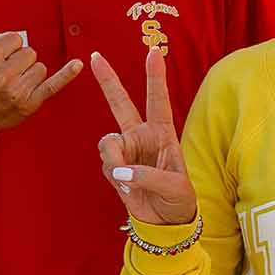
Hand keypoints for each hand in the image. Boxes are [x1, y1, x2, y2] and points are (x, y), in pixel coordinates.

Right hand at [0, 8, 82, 137]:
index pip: (15, 39)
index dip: (8, 47)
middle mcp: (2, 76)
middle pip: (29, 52)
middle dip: (20, 60)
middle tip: (6, 73)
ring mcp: (17, 91)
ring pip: (40, 67)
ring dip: (31, 72)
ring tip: (14, 83)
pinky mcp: (30, 103)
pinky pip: (53, 84)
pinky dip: (66, 74)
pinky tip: (78, 64)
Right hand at [94, 49, 196, 225]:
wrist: (165, 222)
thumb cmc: (179, 200)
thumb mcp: (175, 187)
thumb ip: (149, 175)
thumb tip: (121, 170)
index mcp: (163, 133)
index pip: (158, 100)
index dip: (155, 76)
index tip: (153, 52)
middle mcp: (141, 137)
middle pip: (121, 103)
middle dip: (108, 80)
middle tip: (95, 58)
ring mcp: (126, 151)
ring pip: (107, 144)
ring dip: (115, 162)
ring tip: (130, 181)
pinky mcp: (114, 167)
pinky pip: (107, 165)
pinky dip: (116, 178)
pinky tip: (128, 189)